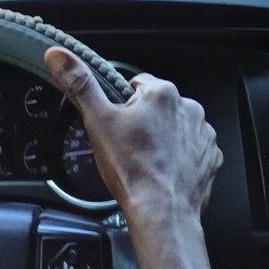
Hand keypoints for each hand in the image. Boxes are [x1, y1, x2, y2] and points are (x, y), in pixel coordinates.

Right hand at [44, 47, 223, 268]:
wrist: (162, 213)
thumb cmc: (132, 170)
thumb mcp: (97, 122)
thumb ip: (79, 84)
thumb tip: (58, 55)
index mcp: (162, 93)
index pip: (137, 85)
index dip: (123, 105)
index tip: (117, 125)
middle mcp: (189, 108)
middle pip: (158, 107)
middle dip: (144, 123)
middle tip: (129, 147)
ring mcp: (204, 134)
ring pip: (177, 128)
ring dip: (164, 139)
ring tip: (147, 162)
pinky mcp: (211, 158)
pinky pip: (193, 151)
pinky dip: (181, 159)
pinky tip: (165, 172)